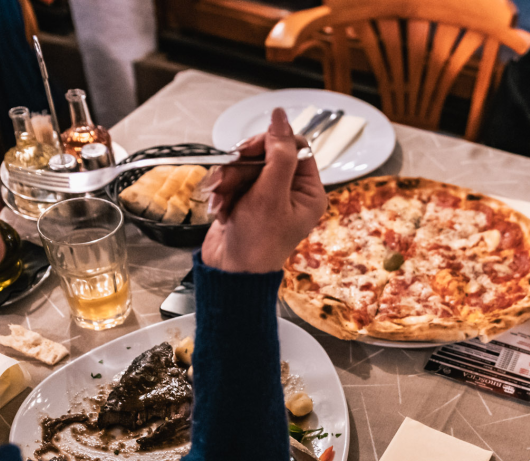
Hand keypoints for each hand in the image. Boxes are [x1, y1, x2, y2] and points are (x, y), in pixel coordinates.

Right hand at [201, 107, 326, 273]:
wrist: (231, 273)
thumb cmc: (258, 244)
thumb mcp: (270, 195)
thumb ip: (278, 154)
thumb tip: (281, 118)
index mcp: (309, 190)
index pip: (295, 146)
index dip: (271, 143)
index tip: (250, 151)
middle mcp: (291, 191)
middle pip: (266, 153)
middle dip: (242, 167)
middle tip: (231, 180)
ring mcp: (267, 195)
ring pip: (244, 165)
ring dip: (228, 180)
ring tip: (222, 200)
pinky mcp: (246, 200)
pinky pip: (232, 179)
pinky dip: (222, 191)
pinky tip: (221, 208)